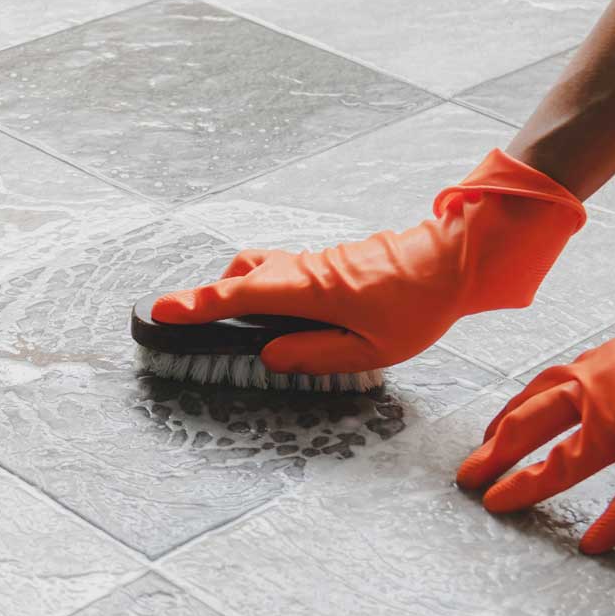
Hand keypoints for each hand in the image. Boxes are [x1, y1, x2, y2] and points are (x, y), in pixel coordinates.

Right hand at [152, 150, 586, 372]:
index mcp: (310, 291)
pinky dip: (263, 287)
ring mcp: (315, 262)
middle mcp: (304, 270)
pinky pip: (281, 271)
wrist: (454, 260)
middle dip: (207, 297)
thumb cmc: (418, 307)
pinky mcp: (327, 262)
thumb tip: (269, 354)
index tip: (160, 310)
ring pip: (260, 269)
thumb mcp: (372, 349)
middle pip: (241, 276)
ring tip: (229, 323)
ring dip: (237, 290)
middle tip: (181, 320)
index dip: (198, 305)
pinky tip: (276, 316)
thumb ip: (316, 355)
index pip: (240, 297)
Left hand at [457, 229, 614, 553]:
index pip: (532, 394)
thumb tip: (593, 396)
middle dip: (493, 452)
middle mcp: (598, 391)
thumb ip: (612, 376)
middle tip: (465, 477)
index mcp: (593, 366)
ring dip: (527, 484)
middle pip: (529, 424)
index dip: (503, 420)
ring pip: (565, 460)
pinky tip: (592, 544)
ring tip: (499, 505)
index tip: (484, 440)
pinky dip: (612, 521)